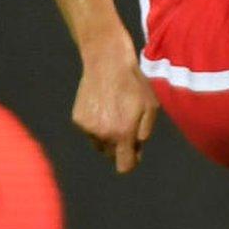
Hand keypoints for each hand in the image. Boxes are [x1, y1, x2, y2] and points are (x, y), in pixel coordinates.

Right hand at [72, 48, 158, 173]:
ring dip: (107, 136)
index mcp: (123, 134)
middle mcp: (103, 134)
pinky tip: (102, 106)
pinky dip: (95, 125)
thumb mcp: (151, 107)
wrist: (106, 62)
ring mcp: (87, 128)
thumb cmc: (134, 83)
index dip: (131, 162)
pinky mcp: (77, 119)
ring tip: (114, 113)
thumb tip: (137, 150)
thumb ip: (144, 132)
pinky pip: (89, 131)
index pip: (124, 166)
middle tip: (126, 126)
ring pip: (99, 144)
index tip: (134, 155)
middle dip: (119, 146)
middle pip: (111, 154)